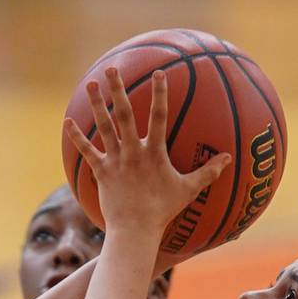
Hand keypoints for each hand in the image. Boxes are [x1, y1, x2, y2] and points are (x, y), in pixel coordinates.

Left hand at [64, 68, 230, 240]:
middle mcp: (133, 151)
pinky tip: (68, 122)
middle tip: (112, 68)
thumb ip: (208, 172)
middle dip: (118, 89)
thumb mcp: (188, 190)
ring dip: (97, 104)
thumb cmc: (163, 211)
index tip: (159, 73)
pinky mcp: (101, 172)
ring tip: (92, 83)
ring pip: (104, 126)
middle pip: (124, 114)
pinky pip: (87, 151)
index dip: (160, 95)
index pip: (159, 117)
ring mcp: (115, 160)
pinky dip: (77, 137)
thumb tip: (228, 159)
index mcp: (154, 152)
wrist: (135, 230)